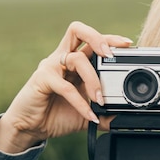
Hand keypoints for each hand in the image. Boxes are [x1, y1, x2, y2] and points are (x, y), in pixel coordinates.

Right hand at [0, 21, 132, 153]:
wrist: (32, 128)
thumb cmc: (58, 114)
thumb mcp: (88, 114)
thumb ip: (106, 114)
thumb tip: (125, 117)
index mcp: (75, 61)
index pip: (92, 40)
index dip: (109, 38)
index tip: (127, 44)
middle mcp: (63, 59)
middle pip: (78, 31)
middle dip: (98, 38)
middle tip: (111, 55)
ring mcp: (51, 67)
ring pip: (76, 59)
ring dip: (93, 80)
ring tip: (101, 100)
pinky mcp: (41, 79)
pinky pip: (65, 87)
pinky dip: (81, 103)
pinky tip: (90, 115)